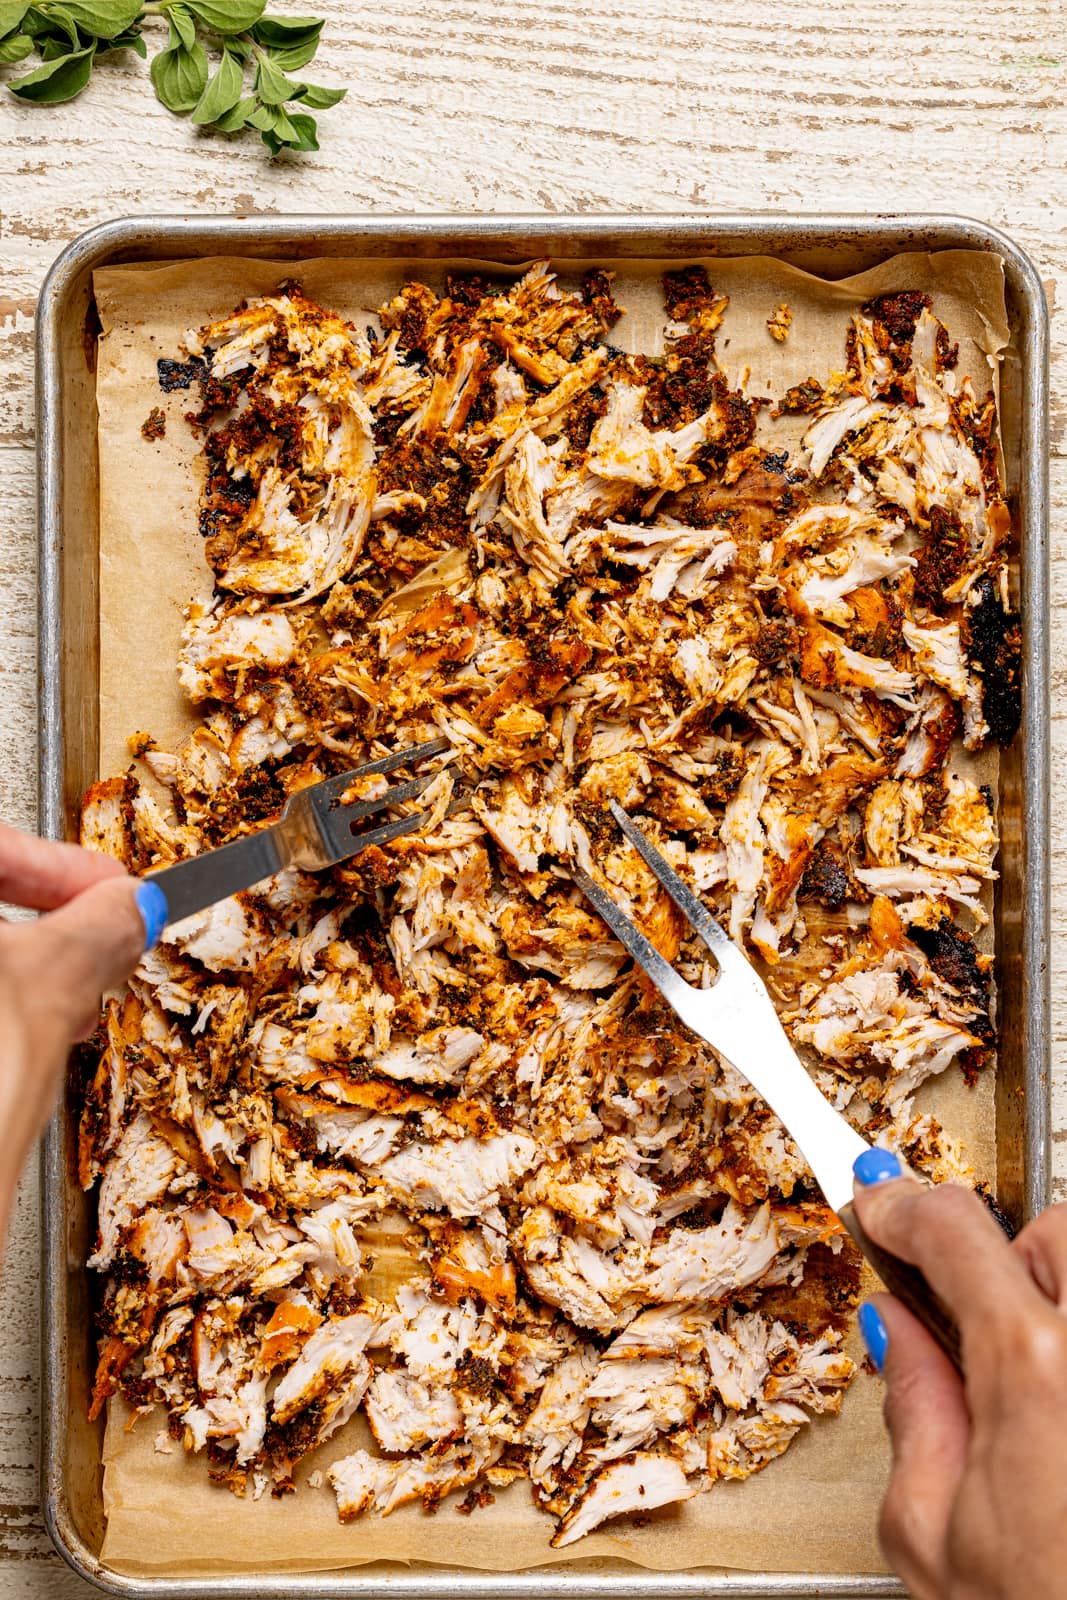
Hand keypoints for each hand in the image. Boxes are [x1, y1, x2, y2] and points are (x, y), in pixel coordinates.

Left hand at [0, 824, 164, 1224]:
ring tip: (67, 1008)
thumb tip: (130, 906)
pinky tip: (20, 1039)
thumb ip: (100, 930)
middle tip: (104, 947)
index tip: (122, 895)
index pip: (2, 841)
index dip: (73, 869)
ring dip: (21, 974)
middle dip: (50, 925)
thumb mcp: (50, 990)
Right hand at [852, 1150, 1066, 1599]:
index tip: (877, 1202)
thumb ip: (914, 1409)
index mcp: (1038, 1372)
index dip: (900, 1205)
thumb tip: (896, 1329)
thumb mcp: (936, 1538)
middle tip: (984, 1340)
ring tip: (1052, 1393)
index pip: (954, 1230)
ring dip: (1065, 1304)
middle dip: (1010, 1266)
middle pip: (1055, 1233)